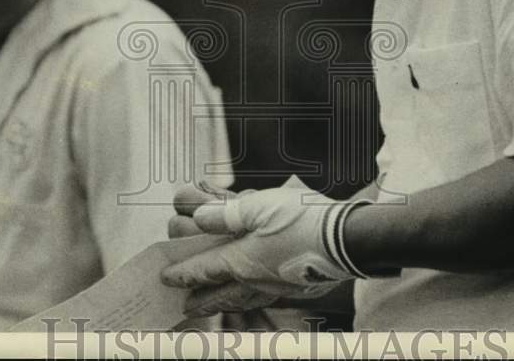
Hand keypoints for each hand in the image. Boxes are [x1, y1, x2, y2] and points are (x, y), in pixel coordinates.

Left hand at [161, 186, 355, 305]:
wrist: (346, 240)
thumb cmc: (303, 220)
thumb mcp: (257, 206)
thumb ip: (224, 214)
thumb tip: (200, 218)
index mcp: (242, 260)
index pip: (204, 269)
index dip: (184, 273)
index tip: (167, 278)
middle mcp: (256, 280)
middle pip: (221, 294)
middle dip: (202, 300)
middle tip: (187, 306)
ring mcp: (279, 287)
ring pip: (244, 300)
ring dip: (225, 303)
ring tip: (218, 305)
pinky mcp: (299, 287)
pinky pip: (267, 298)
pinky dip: (254, 300)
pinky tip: (259, 295)